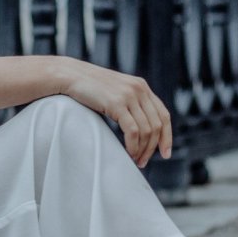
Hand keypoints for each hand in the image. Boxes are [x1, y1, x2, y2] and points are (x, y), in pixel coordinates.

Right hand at [57, 59, 172, 167]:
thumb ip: (129, 103)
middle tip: (142, 162)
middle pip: (157, 126)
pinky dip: (133, 146)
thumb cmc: (89, 87)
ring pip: (146, 130)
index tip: (165, 154)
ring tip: (134, 160)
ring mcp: (129, 95)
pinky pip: (133, 131)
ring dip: (142, 150)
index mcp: (141, 86)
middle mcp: (139, 89)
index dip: (167, 136)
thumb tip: (138, 129)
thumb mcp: (115, 92)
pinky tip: (128, 153)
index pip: (164, 115)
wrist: (70, 75)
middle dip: (152, 148)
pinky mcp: (117, 103)